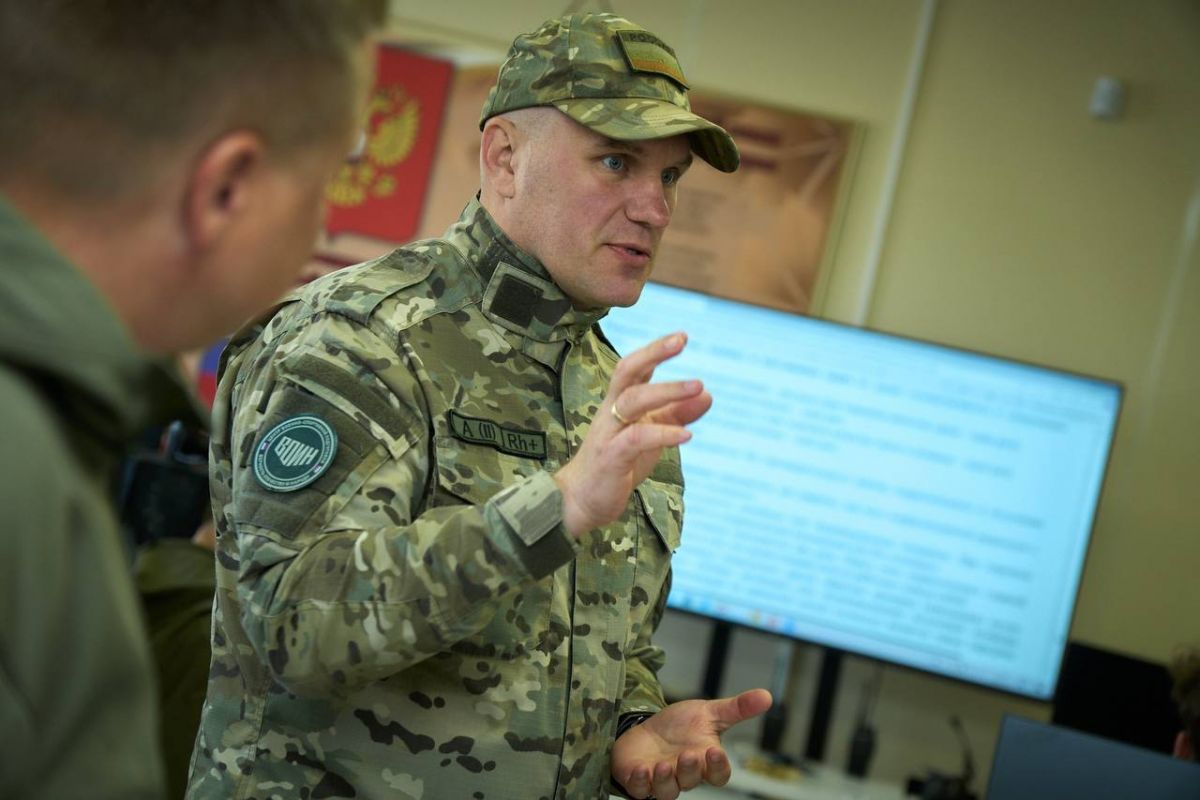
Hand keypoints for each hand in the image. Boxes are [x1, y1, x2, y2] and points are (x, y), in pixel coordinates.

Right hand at [555, 332, 710, 536]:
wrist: (583, 500)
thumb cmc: (618, 462)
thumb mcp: (652, 435)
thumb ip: (677, 414)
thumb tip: (708, 394)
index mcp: (619, 402)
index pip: (635, 367)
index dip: (656, 350)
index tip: (682, 336)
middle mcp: (611, 410)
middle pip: (627, 372)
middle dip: (653, 353)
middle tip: (681, 340)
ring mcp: (609, 432)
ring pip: (633, 400)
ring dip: (667, 391)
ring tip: (698, 386)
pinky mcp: (611, 456)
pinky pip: (636, 438)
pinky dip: (663, 433)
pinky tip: (686, 434)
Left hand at [612, 689, 772, 799]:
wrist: (647, 729)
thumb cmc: (680, 726)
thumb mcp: (708, 712)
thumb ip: (737, 708)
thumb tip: (767, 696)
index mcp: (704, 760)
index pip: (718, 773)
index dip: (718, 766)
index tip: (715, 751)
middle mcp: (684, 775)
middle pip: (692, 781)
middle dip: (691, 770)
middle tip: (689, 754)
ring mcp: (661, 780)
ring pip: (667, 791)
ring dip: (665, 780)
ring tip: (662, 765)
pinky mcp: (638, 781)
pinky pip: (640, 790)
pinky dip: (640, 783)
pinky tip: (642, 769)